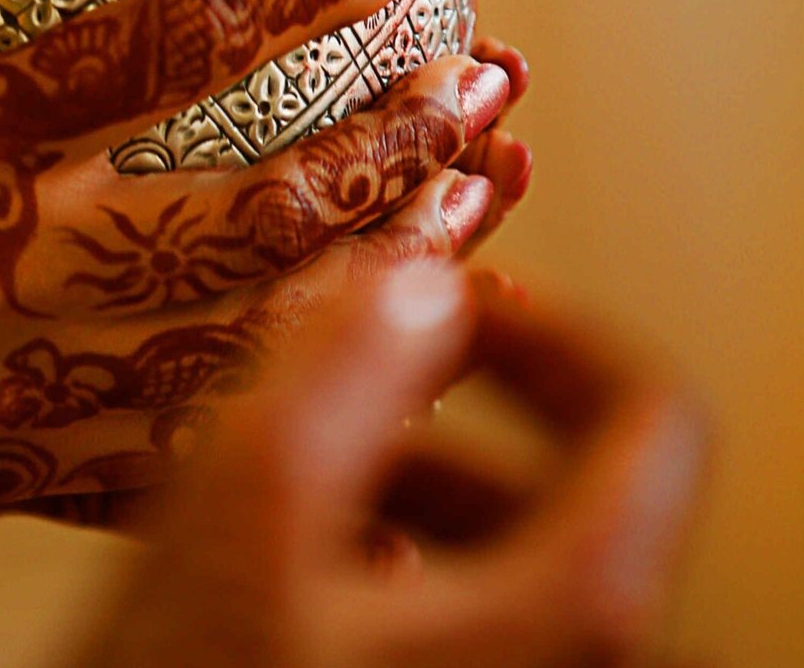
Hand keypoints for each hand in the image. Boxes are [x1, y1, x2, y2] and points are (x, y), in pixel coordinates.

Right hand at [0, 0, 527, 531]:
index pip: (163, 48)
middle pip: (245, 210)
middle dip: (388, 137)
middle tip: (486, 68)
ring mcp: (11, 390)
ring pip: (245, 337)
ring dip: (381, 265)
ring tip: (481, 187)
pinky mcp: (7, 467)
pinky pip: (183, 449)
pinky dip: (296, 403)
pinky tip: (383, 356)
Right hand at [73, 265, 706, 667]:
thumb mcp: (249, 505)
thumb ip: (344, 365)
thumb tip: (416, 279)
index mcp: (574, 613)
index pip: (656, 417)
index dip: (559, 331)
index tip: (456, 300)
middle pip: (580, 482)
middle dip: (453, 402)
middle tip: (356, 360)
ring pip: (518, 556)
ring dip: (415, 477)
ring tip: (298, 464)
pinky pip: (475, 624)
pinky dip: (401, 559)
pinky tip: (293, 561)